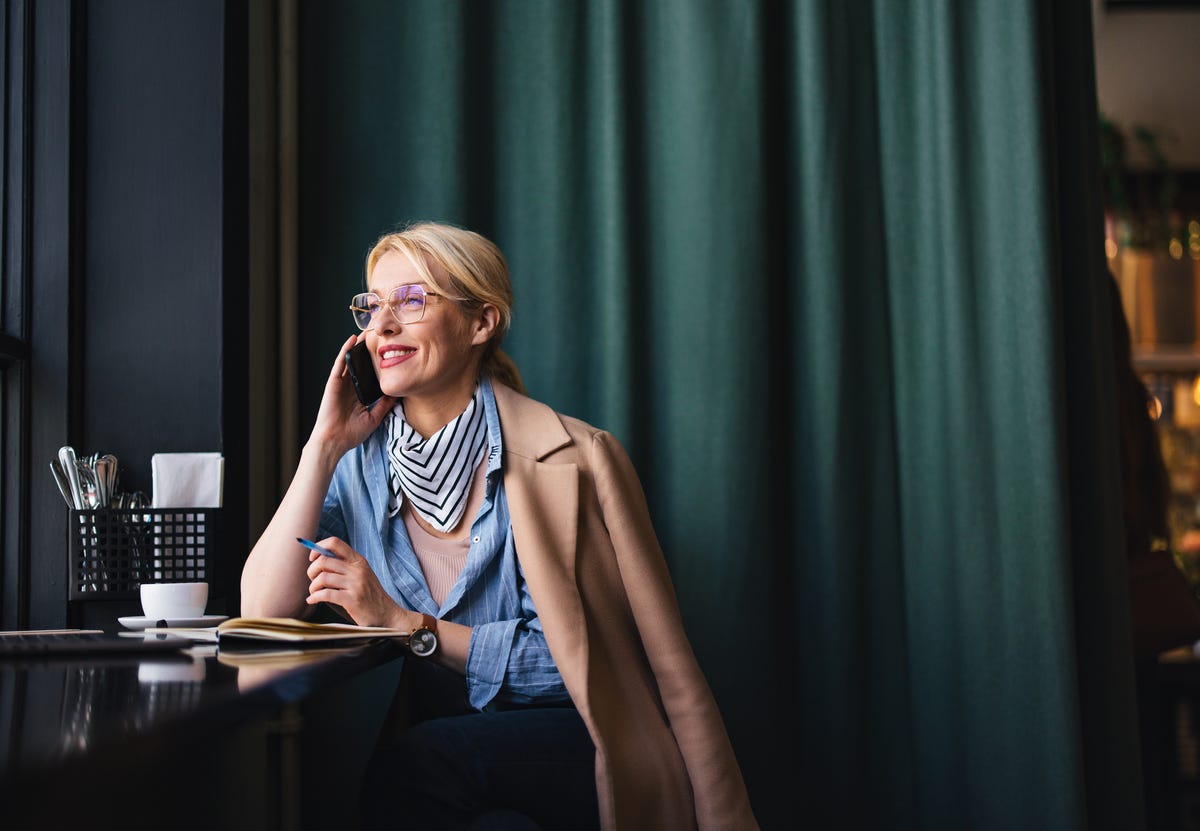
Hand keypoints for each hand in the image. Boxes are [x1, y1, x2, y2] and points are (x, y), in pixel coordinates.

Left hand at [304, 537, 411, 627]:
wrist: (388, 614)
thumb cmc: (370, 596)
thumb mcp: (361, 575)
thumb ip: (345, 566)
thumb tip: (318, 560)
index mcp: (359, 561)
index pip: (335, 543)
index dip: (318, 547)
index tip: (313, 558)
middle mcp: (357, 569)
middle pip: (324, 560)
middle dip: (311, 571)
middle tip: (313, 580)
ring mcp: (356, 584)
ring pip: (322, 577)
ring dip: (313, 587)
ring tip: (314, 593)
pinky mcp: (352, 600)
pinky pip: (325, 594)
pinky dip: (314, 597)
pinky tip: (312, 601)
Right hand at [307, 334, 395, 462]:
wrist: (334, 441)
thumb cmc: (351, 433)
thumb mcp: (374, 417)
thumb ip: (385, 405)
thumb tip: (399, 394)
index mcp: (359, 394)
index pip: (370, 374)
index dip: (378, 362)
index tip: (390, 351)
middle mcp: (350, 386)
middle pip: (361, 363)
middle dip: (370, 349)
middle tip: (381, 335)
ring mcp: (341, 383)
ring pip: (351, 359)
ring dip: (358, 345)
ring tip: (368, 330)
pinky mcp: (333, 382)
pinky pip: (340, 363)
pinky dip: (345, 350)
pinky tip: (352, 339)